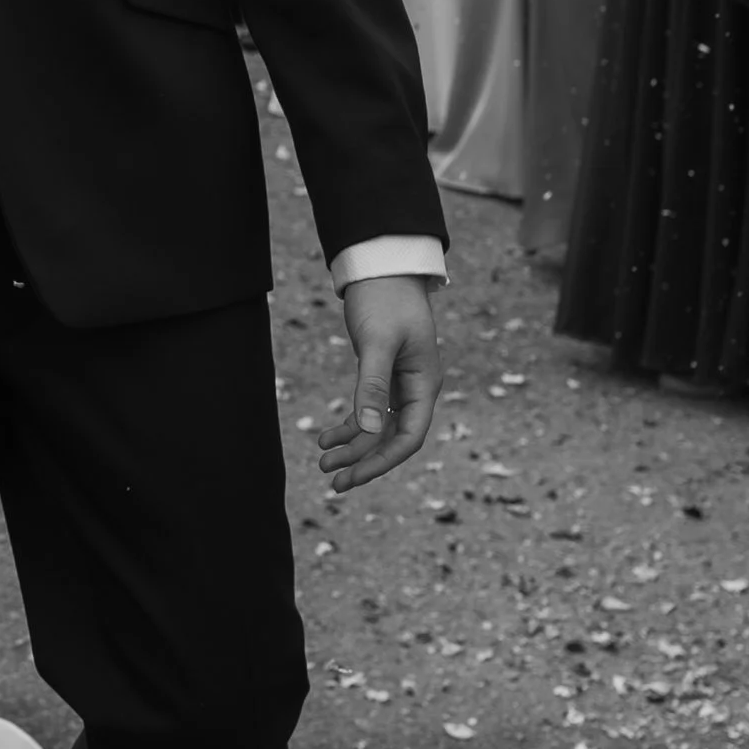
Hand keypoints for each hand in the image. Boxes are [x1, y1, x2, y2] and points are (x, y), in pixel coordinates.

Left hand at [317, 275, 441, 492]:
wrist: (381, 268)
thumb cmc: (385, 300)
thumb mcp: (378, 343)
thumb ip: (373, 385)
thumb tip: (367, 430)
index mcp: (425, 384)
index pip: (408, 436)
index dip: (381, 460)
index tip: (354, 476)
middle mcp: (416, 389)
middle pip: (392, 438)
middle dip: (364, 461)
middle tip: (333, 480)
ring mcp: (400, 384)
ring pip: (377, 428)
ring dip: (353, 447)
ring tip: (324, 463)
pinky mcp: (382, 375)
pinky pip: (367, 411)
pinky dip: (348, 426)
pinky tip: (326, 438)